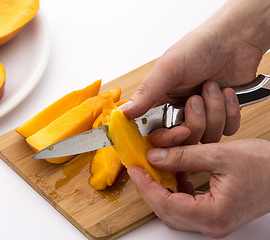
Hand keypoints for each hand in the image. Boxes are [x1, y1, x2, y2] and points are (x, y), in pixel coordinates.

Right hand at [120, 0, 269, 142]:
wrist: (236, 39)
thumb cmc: (199, 48)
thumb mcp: (168, 69)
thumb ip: (146, 93)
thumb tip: (123, 113)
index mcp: (161, 102)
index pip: (157, 133)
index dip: (166, 138)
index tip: (178, 130)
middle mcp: (180, 112)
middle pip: (184, 140)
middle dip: (195, 121)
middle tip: (196, 99)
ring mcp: (203, 116)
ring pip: (207, 136)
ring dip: (214, 111)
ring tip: (212, 86)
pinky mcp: (224, 116)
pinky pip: (228, 130)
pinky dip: (230, 111)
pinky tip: (227, 92)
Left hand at [128, 138, 269, 237]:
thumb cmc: (264, 166)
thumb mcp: (219, 155)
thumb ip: (183, 156)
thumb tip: (154, 157)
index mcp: (213, 215)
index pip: (167, 204)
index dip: (146, 186)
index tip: (135, 170)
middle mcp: (212, 224)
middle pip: (167, 211)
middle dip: (149, 189)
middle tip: (140, 169)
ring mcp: (213, 221)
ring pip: (174, 210)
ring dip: (160, 190)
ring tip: (153, 170)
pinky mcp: (215, 214)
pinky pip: (186, 206)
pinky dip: (175, 190)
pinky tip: (174, 174)